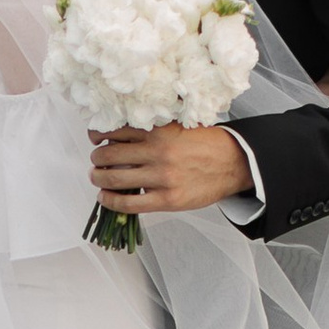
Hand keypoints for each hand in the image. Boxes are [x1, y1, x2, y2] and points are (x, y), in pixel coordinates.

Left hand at [88, 122, 252, 213]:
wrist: (234, 162)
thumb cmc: (205, 143)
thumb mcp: (177, 125)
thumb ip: (151, 128)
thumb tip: (118, 136)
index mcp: (158, 130)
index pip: (115, 130)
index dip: (97, 134)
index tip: (94, 138)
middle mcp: (158, 152)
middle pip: (109, 155)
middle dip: (96, 159)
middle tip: (96, 161)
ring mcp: (162, 177)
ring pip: (115, 179)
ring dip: (99, 179)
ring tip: (97, 178)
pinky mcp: (168, 199)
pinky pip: (130, 203)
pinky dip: (111, 202)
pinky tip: (105, 198)